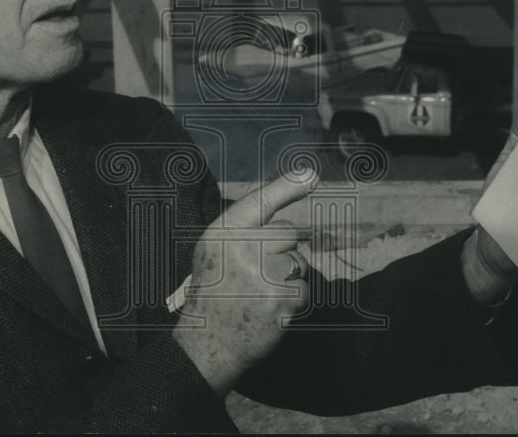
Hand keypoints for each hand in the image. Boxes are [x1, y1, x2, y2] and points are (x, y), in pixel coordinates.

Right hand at [172, 173, 314, 394]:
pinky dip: (293, 301)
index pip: (259, 202)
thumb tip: (286, 212)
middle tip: (259, 270)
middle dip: (282, 250)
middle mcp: (242, 248)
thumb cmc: (214, 290)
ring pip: (299, 261)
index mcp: (223, 233)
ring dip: (289, 277)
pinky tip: (270, 309)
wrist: (207, 342)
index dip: (286, 186)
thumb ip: (245, 229)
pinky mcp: (281, 299)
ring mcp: (263, 274)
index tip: (309, 175)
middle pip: (288, 233)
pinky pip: (303, 289)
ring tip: (261, 292)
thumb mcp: (216, 250)